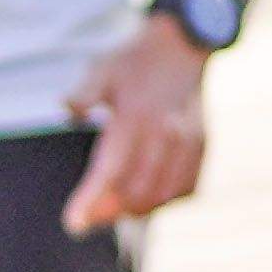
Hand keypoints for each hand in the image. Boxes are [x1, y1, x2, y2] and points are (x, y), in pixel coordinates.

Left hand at [61, 16, 213, 234]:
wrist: (181, 46)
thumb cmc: (133, 61)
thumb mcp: (103, 67)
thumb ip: (86, 90)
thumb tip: (67, 108)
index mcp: (137, 116)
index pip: (112, 169)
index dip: (92, 200)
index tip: (73, 224)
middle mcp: (167, 133)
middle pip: (136, 190)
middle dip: (108, 211)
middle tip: (86, 217)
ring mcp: (190, 143)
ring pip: (163, 195)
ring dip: (135, 210)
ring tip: (110, 211)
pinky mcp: (203, 148)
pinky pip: (187, 189)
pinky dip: (164, 201)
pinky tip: (143, 199)